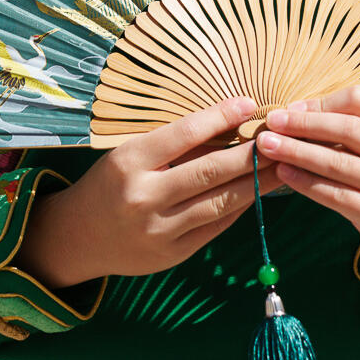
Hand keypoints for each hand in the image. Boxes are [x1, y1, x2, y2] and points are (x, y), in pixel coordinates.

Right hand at [17, 96, 285, 288]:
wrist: (78, 237)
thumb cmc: (110, 184)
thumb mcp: (131, 154)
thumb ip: (175, 146)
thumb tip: (231, 127)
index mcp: (129, 162)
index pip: (184, 133)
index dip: (221, 117)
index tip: (249, 105)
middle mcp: (143, 197)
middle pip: (210, 171)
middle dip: (250, 154)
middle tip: (279, 138)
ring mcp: (159, 230)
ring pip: (220, 202)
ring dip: (256, 183)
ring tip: (281, 166)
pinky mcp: (172, 254)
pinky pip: (214, 226)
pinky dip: (239, 207)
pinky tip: (257, 192)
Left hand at [255, 84, 359, 295]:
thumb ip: (348, 133)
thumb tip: (295, 112)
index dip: (322, 103)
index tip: (291, 110)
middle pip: (349, 129)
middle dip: (305, 124)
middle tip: (271, 122)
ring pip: (339, 162)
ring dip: (298, 152)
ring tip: (268, 146)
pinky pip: (336, 195)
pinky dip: (306, 182)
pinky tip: (284, 174)